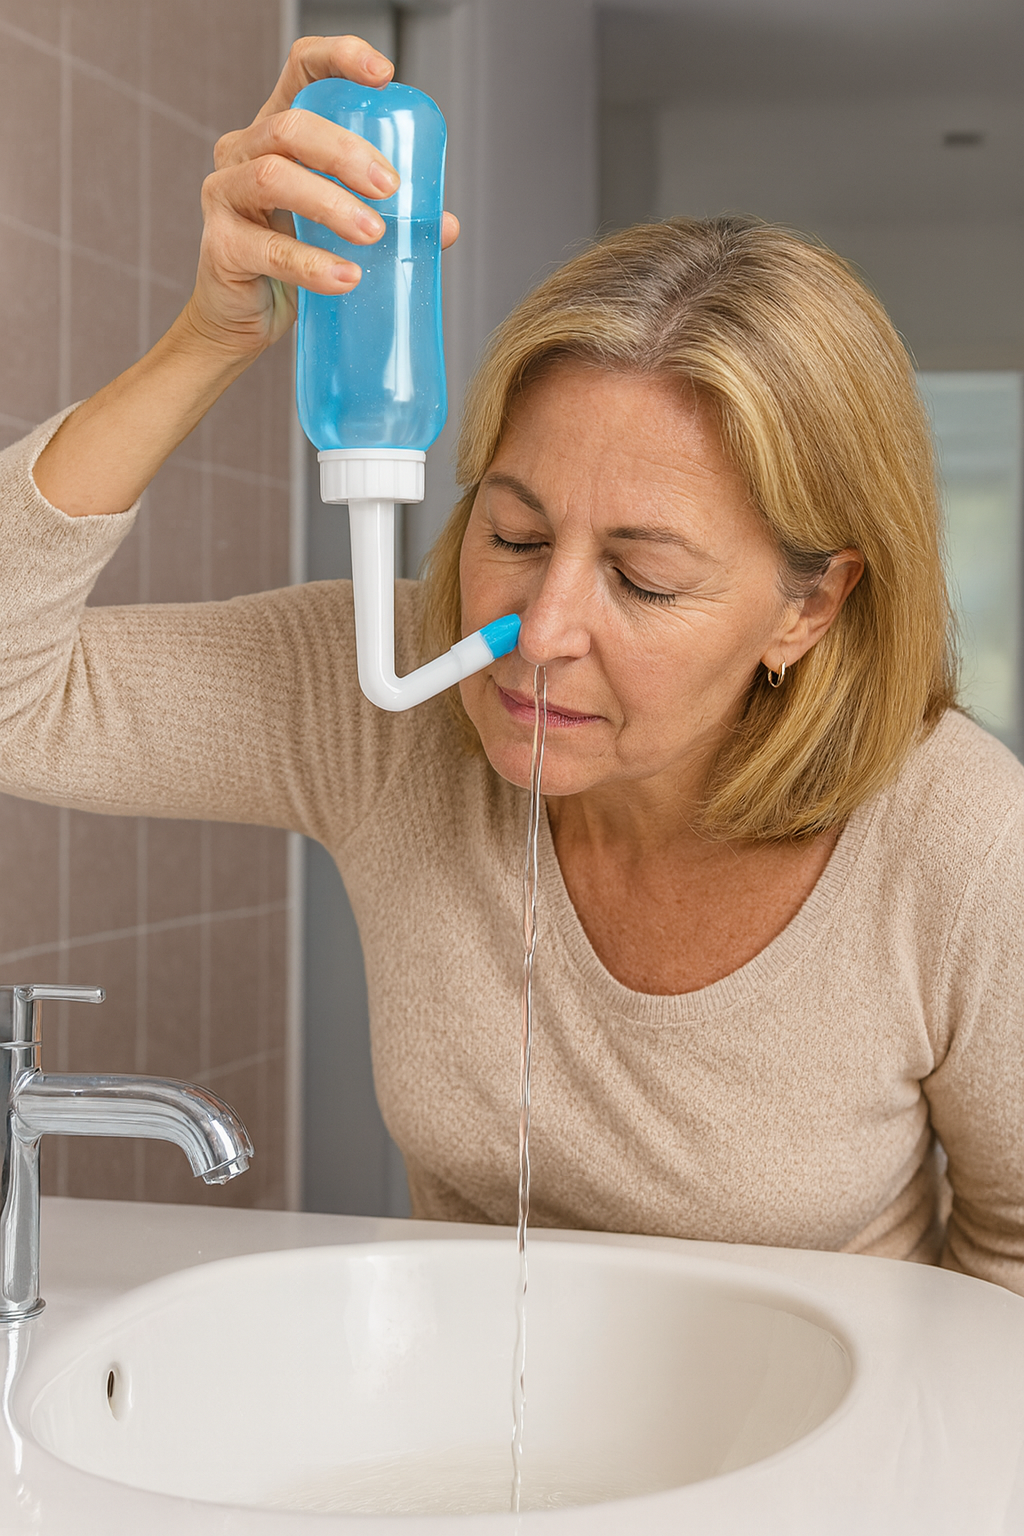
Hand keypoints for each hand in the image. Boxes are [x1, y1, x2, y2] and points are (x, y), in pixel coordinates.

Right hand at [183, 35, 459, 358]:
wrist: (244, 322)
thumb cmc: (292, 266)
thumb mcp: (340, 232)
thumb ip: (389, 220)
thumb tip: (446, 225)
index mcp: (277, 133)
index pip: (301, 70)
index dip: (339, 58)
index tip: (384, 75)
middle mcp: (243, 152)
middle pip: (292, 127)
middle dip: (346, 152)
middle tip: (388, 188)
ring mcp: (225, 196)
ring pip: (273, 177)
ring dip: (331, 203)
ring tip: (373, 234)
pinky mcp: (220, 246)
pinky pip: (270, 249)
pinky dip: (313, 264)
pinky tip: (347, 277)